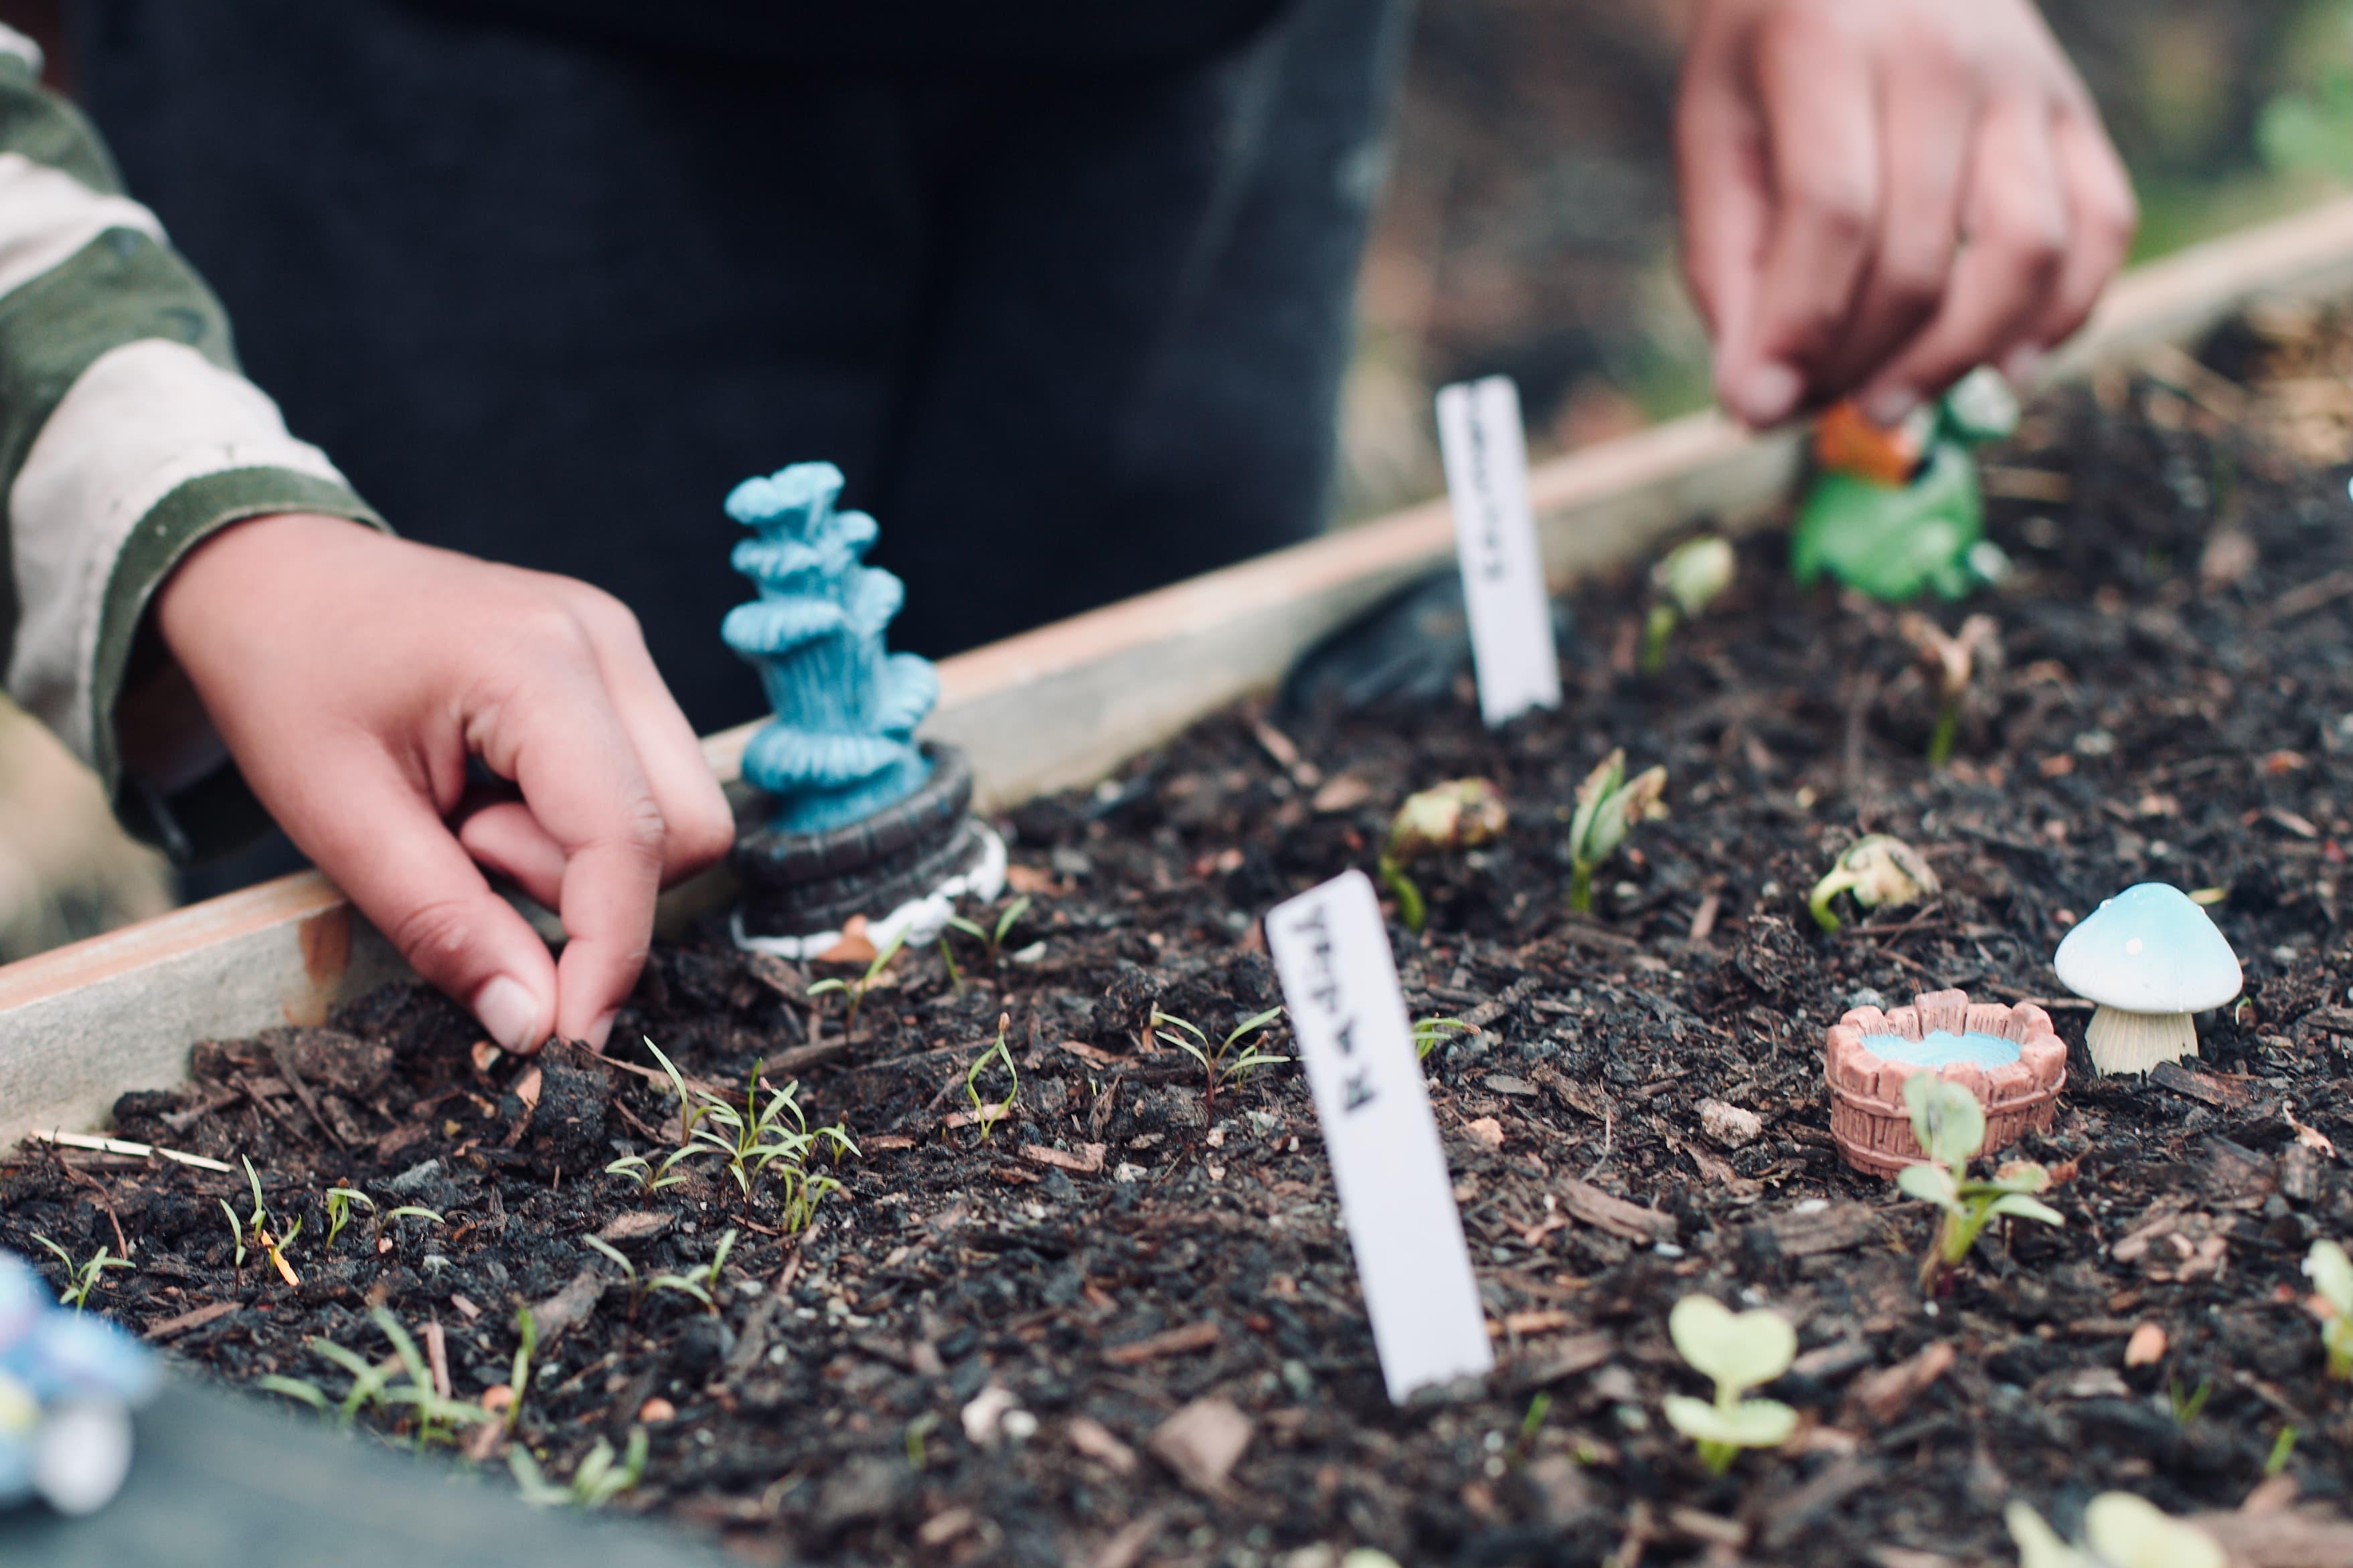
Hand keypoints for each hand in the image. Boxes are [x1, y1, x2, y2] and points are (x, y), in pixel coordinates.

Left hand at [152, 515, 734, 1049]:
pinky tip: (496, 796)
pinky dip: (579, 823)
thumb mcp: (335, 818)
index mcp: (535, 660)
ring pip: (680, 811)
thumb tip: (534, 1026)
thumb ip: (443, 924)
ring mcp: (620, 644)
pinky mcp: (616, 664)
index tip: (563, 1036)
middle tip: (469, 858)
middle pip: (687, 827)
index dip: (609, 951)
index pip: (629, 835)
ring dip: (581, 857)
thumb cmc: (286, 679)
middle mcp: (604, 640)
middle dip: (590, 889)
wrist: (269, 573)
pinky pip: (648, 782)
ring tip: (472, 822)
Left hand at [1676, 0, 2135, 428]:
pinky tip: (1997, 368)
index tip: (1758, 409)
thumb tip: (1757, 400)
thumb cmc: (1772, 52)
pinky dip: (2060, 316)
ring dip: (1960, 356)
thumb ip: (1726, 265)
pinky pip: (2101, 229)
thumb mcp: (1713, 132)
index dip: (1798, 328)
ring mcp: (2026, 82)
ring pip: (2028, 252)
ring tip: (1889, 403)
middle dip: (1862, 359)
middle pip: (1923, 252)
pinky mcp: (2075, 112)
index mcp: (1830, 45)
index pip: (1832, 212)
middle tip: (1812, 410)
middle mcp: (1944, 55)